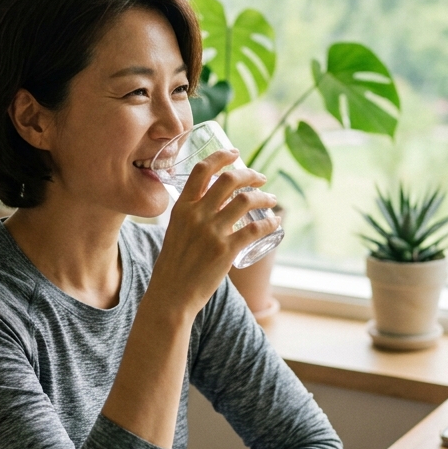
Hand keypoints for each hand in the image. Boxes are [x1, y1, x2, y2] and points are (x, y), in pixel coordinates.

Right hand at [149, 149, 276, 319]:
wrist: (171, 295)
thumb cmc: (173, 265)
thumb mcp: (175, 231)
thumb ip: (190, 216)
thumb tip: (209, 205)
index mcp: (181, 207)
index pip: (202, 170)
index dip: (221, 157)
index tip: (235, 153)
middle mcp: (196, 215)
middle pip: (229, 180)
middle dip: (250, 175)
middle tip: (261, 178)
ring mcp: (212, 232)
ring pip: (246, 201)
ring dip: (264, 197)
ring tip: (271, 200)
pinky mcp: (226, 251)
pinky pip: (255, 229)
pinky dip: (270, 223)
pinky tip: (276, 222)